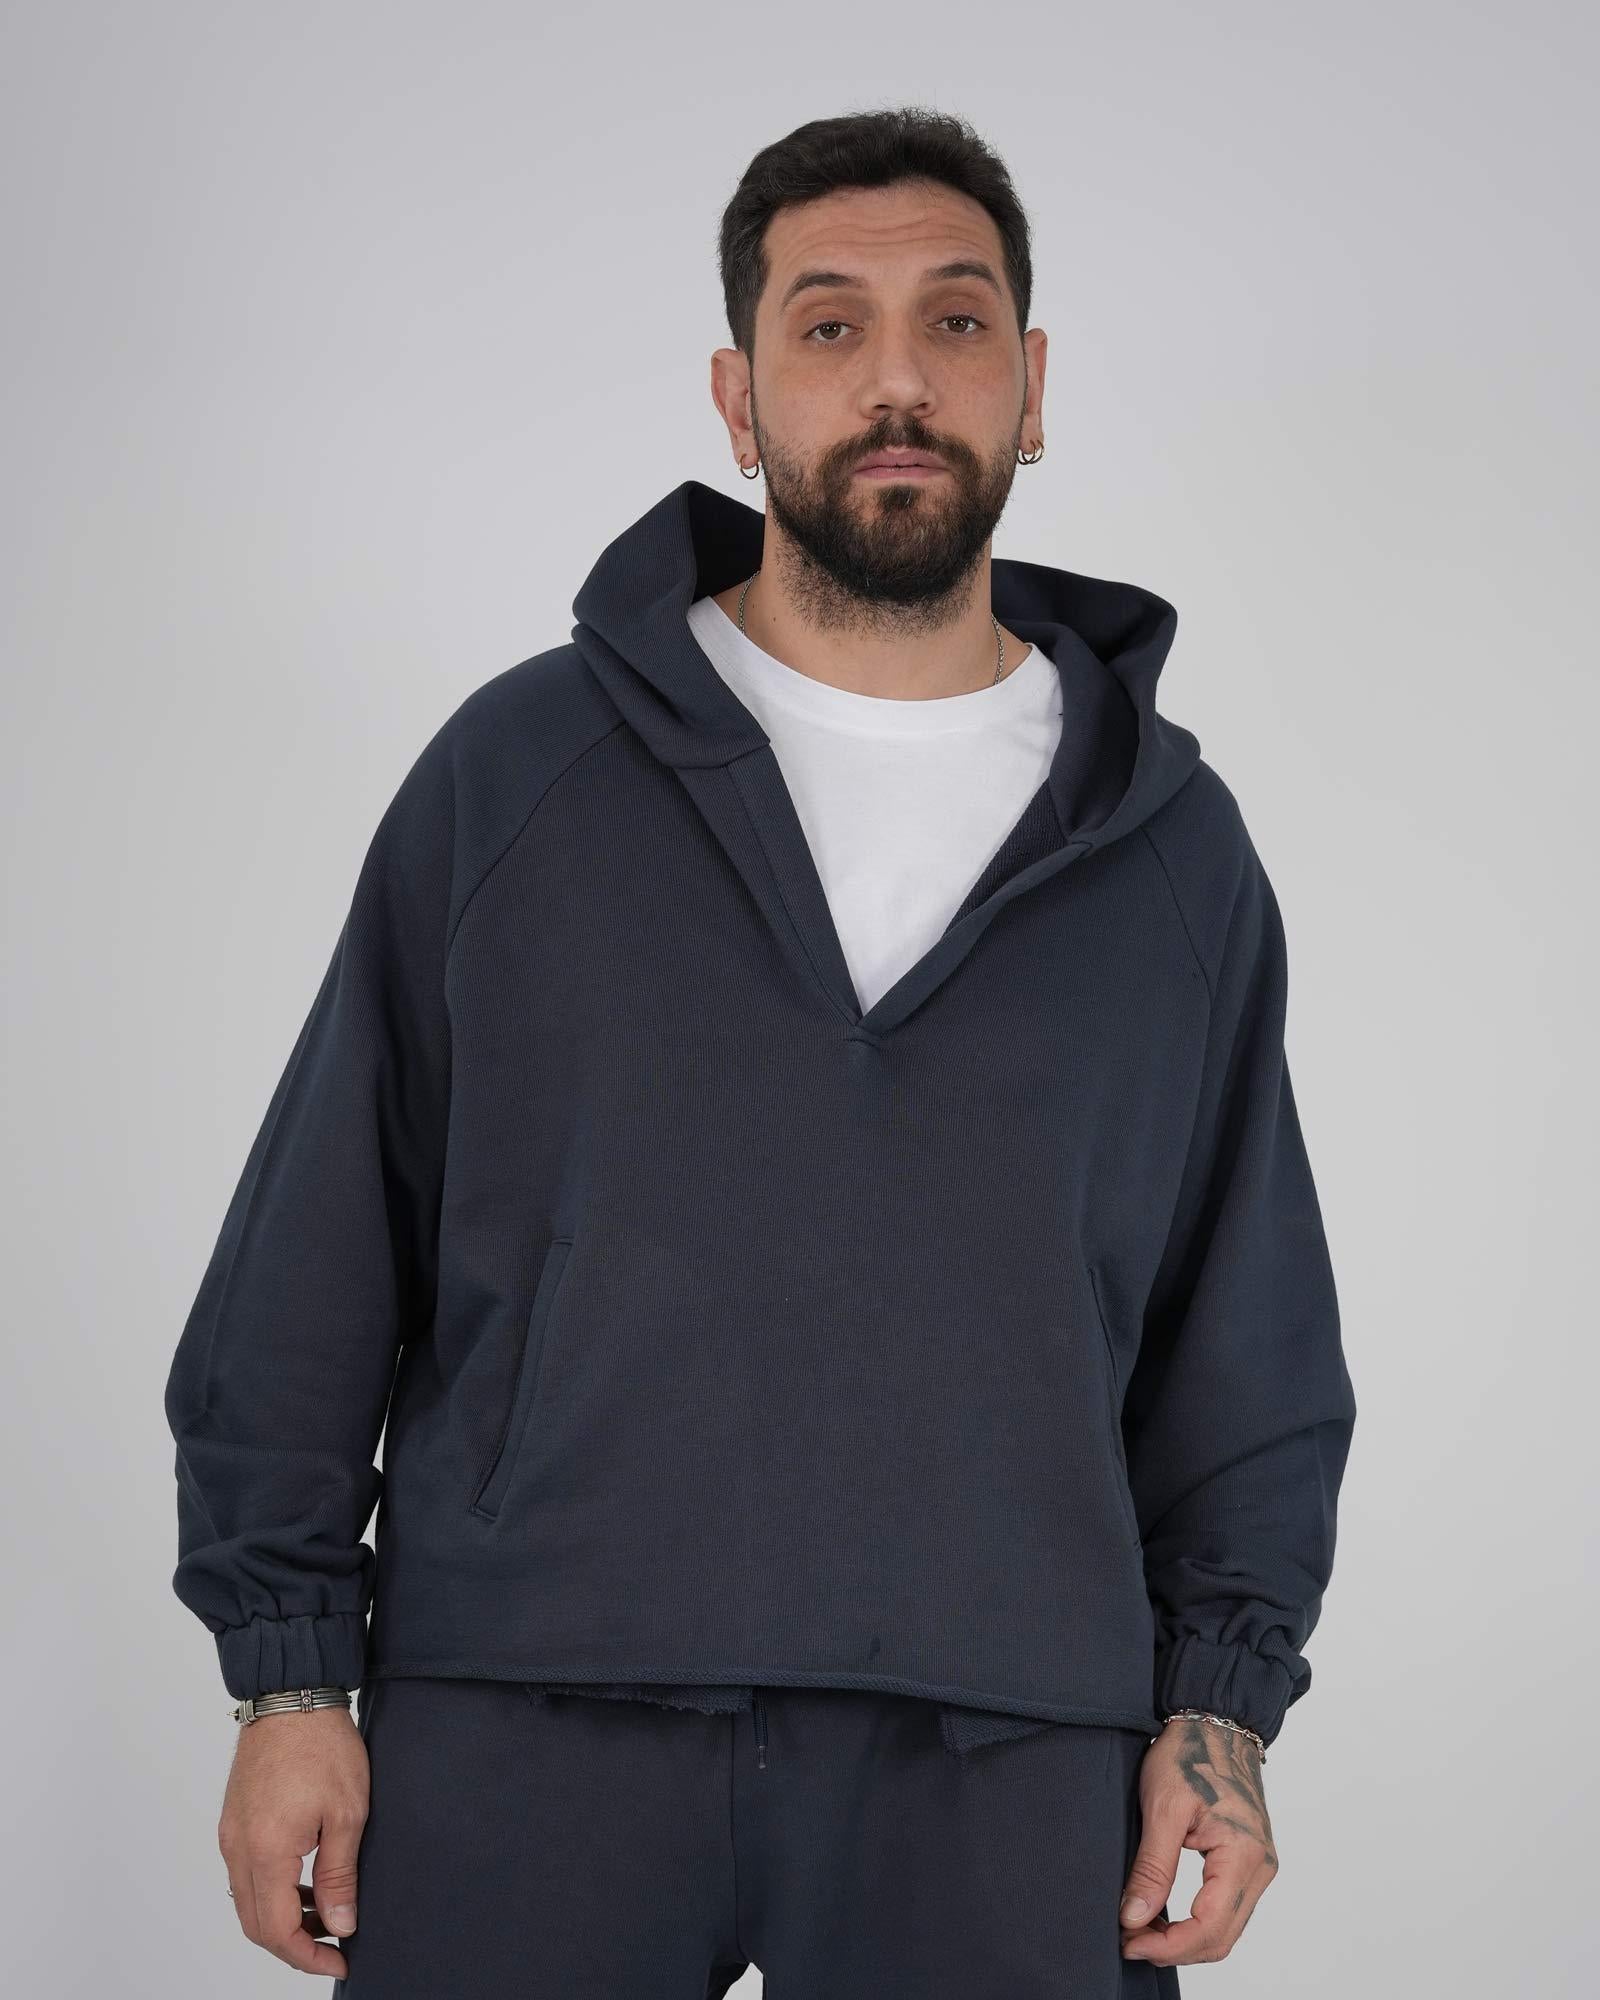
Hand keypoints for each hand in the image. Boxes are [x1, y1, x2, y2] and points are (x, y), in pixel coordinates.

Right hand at [216, 1704, 368, 1978]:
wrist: (291, 1695)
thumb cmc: (323, 1745)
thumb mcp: (348, 1812)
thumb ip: (340, 1876)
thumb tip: (339, 1925)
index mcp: (266, 1851)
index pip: (277, 1930)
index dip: (307, 1955)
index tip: (339, 1959)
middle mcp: (238, 1849)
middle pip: (256, 1924)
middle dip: (293, 1944)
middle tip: (333, 1945)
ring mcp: (231, 1834)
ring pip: (248, 1901)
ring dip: (282, 1918)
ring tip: (325, 1913)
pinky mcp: (234, 1820)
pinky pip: (246, 1873)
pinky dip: (272, 1890)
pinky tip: (305, 1881)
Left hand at [1118, 1716, 1277, 1966]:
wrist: (1214, 1722)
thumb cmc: (1189, 1753)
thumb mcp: (1161, 1807)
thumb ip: (1152, 1867)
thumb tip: (1134, 1918)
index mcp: (1243, 1855)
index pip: (1209, 1927)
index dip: (1168, 1946)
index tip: (1129, 1941)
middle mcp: (1260, 1868)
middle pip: (1221, 1937)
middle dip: (1174, 1948)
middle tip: (1129, 1941)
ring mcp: (1258, 1866)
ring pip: (1225, 1928)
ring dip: (1184, 1939)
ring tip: (1141, 1929)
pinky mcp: (1248, 1862)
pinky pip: (1226, 1909)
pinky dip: (1196, 1922)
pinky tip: (1163, 1914)